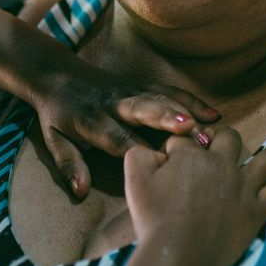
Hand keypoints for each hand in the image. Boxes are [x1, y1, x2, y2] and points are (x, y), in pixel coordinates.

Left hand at [29, 58, 219, 198]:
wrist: (56, 73)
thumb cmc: (56, 114)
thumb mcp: (54, 140)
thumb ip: (69, 165)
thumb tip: (80, 192)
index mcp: (91, 120)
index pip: (116, 137)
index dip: (137, 149)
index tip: (160, 164)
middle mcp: (113, 102)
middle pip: (142, 109)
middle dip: (166, 118)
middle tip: (191, 130)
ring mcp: (129, 89)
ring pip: (160, 98)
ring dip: (186, 110)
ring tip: (211, 126)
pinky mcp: (140, 82)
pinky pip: (167, 90)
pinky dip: (190, 100)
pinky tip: (211, 114)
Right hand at [122, 126, 265, 265]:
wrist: (179, 251)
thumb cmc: (154, 217)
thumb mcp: (135, 177)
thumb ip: (140, 154)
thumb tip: (153, 149)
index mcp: (191, 155)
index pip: (185, 140)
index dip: (175, 148)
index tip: (169, 159)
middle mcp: (221, 165)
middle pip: (229, 140)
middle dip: (225, 136)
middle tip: (224, 137)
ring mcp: (242, 187)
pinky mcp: (256, 210)